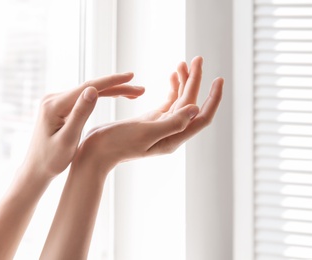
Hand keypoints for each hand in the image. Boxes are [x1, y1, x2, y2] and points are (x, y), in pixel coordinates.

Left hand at [22, 73, 144, 180]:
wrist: (36, 169)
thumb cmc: (51, 160)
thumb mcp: (67, 139)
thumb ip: (80, 114)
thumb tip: (92, 90)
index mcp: (54, 105)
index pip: (88, 87)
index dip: (112, 81)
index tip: (131, 77)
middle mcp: (53, 98)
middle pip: (90, 88)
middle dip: (116, 87)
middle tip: (140, 90)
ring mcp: (55, 101)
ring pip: (89, 92)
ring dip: (111, 91)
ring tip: (133, 94)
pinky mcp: (59, 106)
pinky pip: (83, 98)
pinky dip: (101, 97)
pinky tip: (114, 96)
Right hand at [77, 57, 222, 170]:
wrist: (96, 152)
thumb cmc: (117, 145)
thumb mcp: (145, 133)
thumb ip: (172, 123)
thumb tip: (196, 109)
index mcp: (173, 137)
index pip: (202, 118)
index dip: (213, 99)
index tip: (218, 79)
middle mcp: (170, 132)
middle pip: (191, 104)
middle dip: (196, 81)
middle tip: (197, 59)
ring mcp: (160, 125)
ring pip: (179, 101)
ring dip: (184, 82)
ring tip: (184, 63)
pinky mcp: (150, 120)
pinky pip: (167, 102)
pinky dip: (172, 88)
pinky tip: (173, 76)